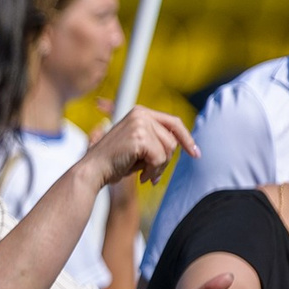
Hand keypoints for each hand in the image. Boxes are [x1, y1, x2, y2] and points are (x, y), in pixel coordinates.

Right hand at [83, 106, 198, 188]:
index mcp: (140, 112)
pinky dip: (153, 171)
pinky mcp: (139, 137)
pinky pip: (159, 158)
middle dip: (166, 160)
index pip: (173, 123)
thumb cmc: (113, 162)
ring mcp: (140, 124)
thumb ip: (156, 140)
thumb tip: (183, 145)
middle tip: (152, 173)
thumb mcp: (138, 146)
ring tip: (144, 174)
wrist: (93, 171)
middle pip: (173, 139)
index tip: (195, 153)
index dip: (187, 139)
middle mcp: (141, 114)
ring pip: (168, 150)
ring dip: (159, 167)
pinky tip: (141, 175)